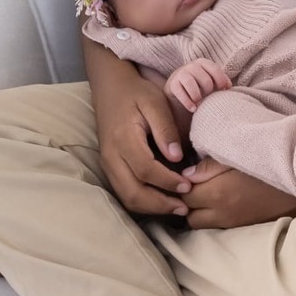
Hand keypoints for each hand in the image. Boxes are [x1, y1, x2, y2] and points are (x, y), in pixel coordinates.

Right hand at [97, 72, 199, 218]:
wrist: (109, 87)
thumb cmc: (136, 92)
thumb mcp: (155, 102)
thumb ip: (165, 129)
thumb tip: (177, 157)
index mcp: (123, 138)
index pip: (145, 170)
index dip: (167, 182)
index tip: (188, 185)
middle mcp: (111, 156)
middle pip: (132, 192)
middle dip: (160, 204)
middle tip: (185, 206)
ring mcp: (107, 164)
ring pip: (126, 197)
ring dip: (151, 208)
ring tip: (176, 207)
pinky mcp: (109, 168)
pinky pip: (123, 192)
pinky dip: (143, 202)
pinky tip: (161, 200)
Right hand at [164, 58, 231, 112]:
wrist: (178, 89)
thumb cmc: (200, 85)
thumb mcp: (210, 81)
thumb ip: (220, 81)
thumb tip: (228, 86)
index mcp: (203, 63)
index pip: (215, 70)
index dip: (221, 82)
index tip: (223, 91)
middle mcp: (192, 66)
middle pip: (205, 80)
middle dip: (209, 92)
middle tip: (208, 99)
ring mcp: (180, 73)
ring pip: (191, 83)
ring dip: (197, 96)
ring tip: (200, 104)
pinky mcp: (172, 84)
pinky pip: (180, 92)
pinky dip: (187, 102)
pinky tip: (193, 109)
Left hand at [180, 160, 295, 229]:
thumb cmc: (269, 165)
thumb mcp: (238, 157)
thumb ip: (210, 166)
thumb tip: (186, 175)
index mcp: (218, 193)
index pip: (185, 196)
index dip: (181, 185)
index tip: (183, 175)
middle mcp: (221, 213)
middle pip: (189, 216)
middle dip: (187, 203)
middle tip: (191, 186)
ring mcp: (232, 224)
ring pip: (201, 225)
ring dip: (199, 212)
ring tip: (204, 195)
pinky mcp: (243, 229)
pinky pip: (217, 227)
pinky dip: (212, 218)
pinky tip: (218, 204)